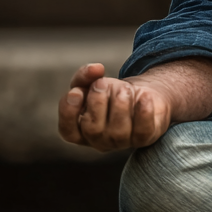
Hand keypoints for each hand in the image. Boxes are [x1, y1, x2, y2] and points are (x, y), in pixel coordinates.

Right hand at [58, 63, 173, 151]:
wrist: (143, 95)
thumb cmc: (111, 93)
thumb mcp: (92, 82)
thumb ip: (85, 75)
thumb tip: (95, 69)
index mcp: (80, 130)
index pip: (68, 131)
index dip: (69, 113)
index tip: (77, 91)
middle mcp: (99, 140)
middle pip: (92, 129)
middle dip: (97, 102)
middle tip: (104, 82)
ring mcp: (122, 142)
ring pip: (118, 132)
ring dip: (121, 104)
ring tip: (125, 88)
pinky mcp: (144, 138)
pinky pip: (143, 130)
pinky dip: (144, 112)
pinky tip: (144, 96)